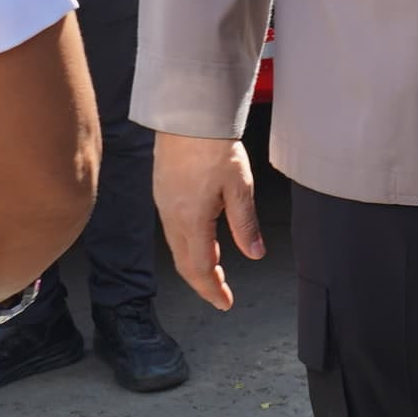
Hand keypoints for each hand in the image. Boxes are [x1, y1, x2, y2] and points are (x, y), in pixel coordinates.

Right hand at [152, 132, 265, 314]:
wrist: (187, 113)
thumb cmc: (213, 145)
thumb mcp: (240, 187)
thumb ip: (245, 224)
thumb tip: (254, 253)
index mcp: (191, 220)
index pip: (200, 268)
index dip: (213, 290)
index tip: (225, 303)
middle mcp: (171, 216)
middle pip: (185, 263)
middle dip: (204, 283)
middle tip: (221, 295)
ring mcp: (164, 204)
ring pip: (178, 247)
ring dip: (197, 264)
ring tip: (217, 272)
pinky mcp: (163, 192)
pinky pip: (174, 229)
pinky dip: (190, 244)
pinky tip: (205, 241)